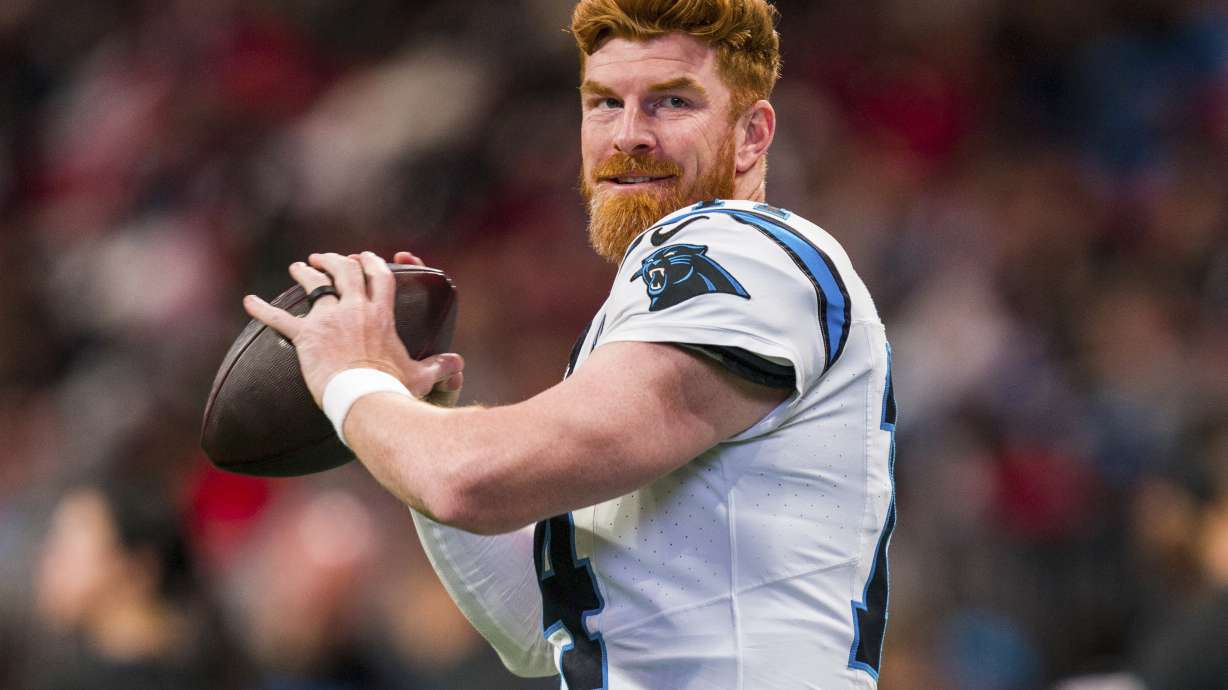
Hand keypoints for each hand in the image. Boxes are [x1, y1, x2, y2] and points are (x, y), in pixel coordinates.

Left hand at [243, 251, 463, 406]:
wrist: (364, 398)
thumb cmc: (393, 389)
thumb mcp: (421, 376)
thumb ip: (440, 366)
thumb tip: (458, 363)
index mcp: (380, 314)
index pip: (378, 277)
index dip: (371, 263)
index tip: (365, 258)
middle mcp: (353, 310)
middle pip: (343, 272)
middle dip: (334, 261)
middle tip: (326, 258)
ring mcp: (327, 321)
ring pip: (313, 286)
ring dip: (305, 273)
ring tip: (298, 268)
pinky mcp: (305, 337)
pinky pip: (278, 319)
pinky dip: (262, 310)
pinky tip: (248, 301)